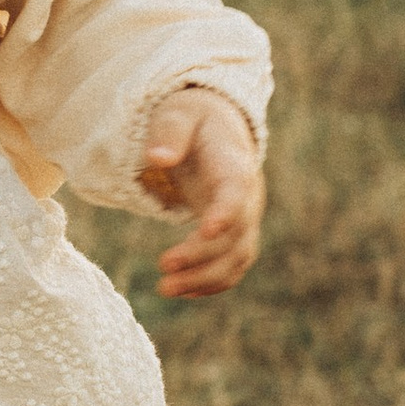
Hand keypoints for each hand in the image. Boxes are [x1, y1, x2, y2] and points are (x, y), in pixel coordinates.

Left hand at [139, 89, 265, 299]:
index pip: (237, 191)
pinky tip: (180, 291)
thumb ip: (169, 133)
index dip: (226, 212)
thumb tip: (156, 157)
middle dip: (202, 255)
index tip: (206, 231)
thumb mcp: (178, 114)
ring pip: (237, 257)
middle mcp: (247, 196)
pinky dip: (211, 283)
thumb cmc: (193, 120)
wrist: (217, 129)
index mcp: (234, 164)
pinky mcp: (235, 233)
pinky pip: (231, 265)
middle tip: (163, 266)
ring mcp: (244, 218)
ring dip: (204, 278)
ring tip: (165, 288)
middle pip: (236, 233)